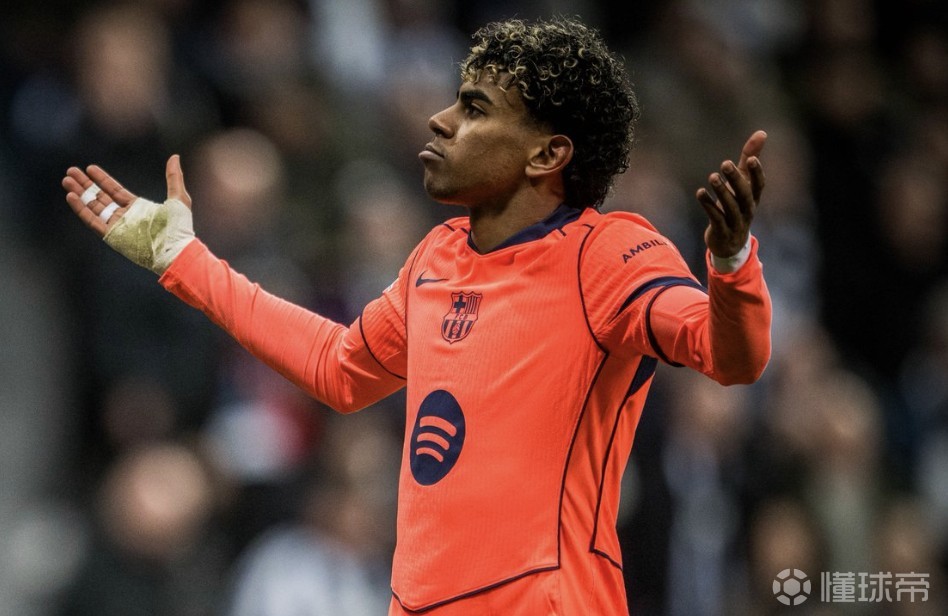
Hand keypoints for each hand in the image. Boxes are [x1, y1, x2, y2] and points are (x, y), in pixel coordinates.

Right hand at [62, 155, 194, 273]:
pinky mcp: (112, 236)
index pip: (115, 191)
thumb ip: (174, 177)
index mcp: (138, 208)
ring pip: (93, 207)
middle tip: (70, 171)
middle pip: (100, 197)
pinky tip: (72, 197)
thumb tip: (175, 156)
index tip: (89, 168)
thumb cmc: (180, 228)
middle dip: (85, 184)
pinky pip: (93, 221)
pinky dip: (82, 209)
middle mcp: (125, 217)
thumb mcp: (178, 197)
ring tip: (66, 180)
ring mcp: (118, 226)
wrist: (176, 250)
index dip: (102, 179)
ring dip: (79, 194)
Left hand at [696, 130, 766, 257]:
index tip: (752, 158)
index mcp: (753, 197)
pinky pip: (716, 218)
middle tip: (725, 163)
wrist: (729, 245)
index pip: (759, 184)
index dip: (757, 172)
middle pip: (744, 194)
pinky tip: (700, 192)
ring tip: (712, 177)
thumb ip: (748, 159)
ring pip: (730, 206)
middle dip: (736, 179)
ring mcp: (735, 222)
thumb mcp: (743, 184)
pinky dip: (708, 205)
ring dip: (721, 191)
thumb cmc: (736, 207)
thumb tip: (762, 132)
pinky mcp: (722, 231)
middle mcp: (747, 210)